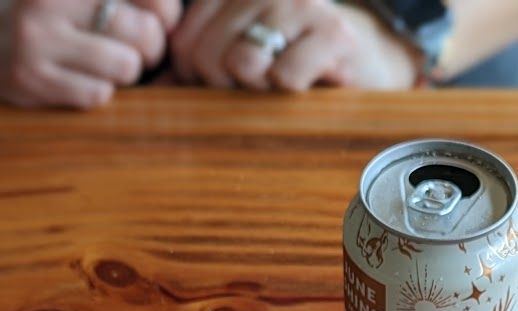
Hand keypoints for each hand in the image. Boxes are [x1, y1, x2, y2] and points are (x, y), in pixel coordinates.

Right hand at [0, 0, 180, 108]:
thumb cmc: (23, 8)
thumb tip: (169, 13)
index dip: (166, 11)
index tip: (161, 20)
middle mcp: (50, 3)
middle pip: (143, 33)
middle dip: (150, 48)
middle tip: (136, 50)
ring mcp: (38, 43)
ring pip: (125, 67)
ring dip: (122, 71)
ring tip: (103, 64)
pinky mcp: (30, 81)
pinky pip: (97, 95)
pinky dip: (97, 92)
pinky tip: (77, 80)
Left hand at [170, 0, 421, 92]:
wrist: (365, 59)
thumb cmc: (292, 59)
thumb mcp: (236, 53)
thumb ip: (193, 66)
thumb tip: (152, 96)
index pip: (182, 41)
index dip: (197, 76)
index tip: (225, 80)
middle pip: (206, 54)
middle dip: (225, 86)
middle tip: (256, 85)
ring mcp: (299, 5)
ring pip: (243, 63)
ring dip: (259, 89)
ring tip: (279, 80)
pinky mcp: (334, 33)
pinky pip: (285, 77)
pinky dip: (292, 91)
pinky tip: (307, 82)